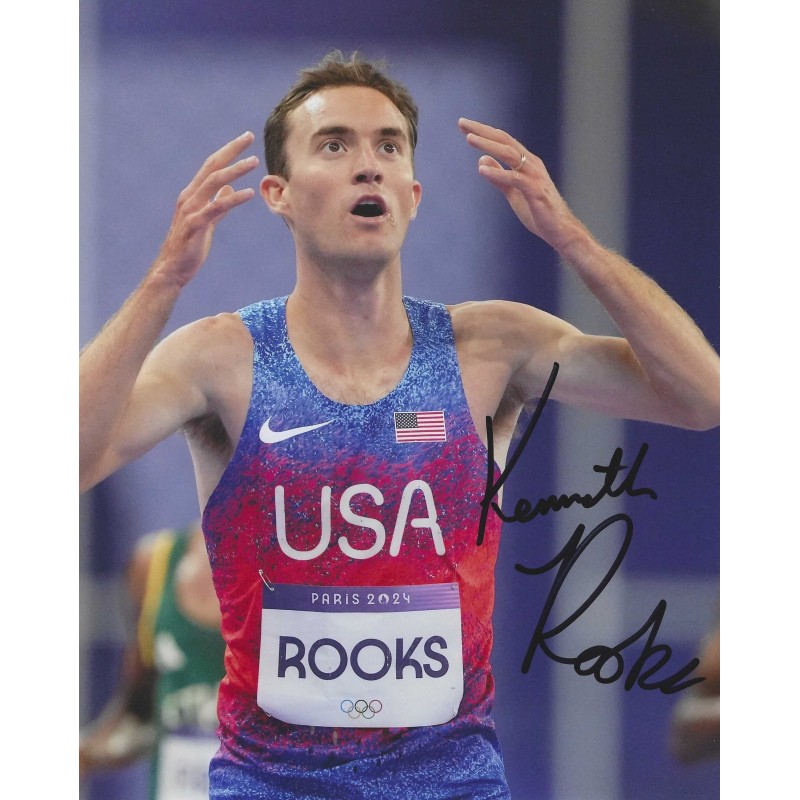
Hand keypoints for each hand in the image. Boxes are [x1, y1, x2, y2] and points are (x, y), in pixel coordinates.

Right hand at [153, 131, 258, 286]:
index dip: (228, 151)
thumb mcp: (207, 221)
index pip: (211, 166)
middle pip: (212, 166)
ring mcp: (191, 209)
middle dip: (231, 150)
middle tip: (249, 136)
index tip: (244, 139)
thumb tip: (230, 189)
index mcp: (193, 194)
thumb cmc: (189, 246)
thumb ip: (218, 204)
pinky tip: (249, 193)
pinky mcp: (196, 224)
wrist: (172, 269)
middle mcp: (190, 196)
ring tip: (254, 162)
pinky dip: (233, 198)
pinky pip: (217, 207)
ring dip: (235, 170)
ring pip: (213, 182)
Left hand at [458, 118, 584, 252]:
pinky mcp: (535, 191)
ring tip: (469, 139)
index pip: (503, 141)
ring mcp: (534, 176)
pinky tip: (482, 170)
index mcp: (526, 162)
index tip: (464, 126)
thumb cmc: (538, 211)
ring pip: (509, 154)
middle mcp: (531, 164)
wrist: (560, 230)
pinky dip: (498, 172)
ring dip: (488, 145)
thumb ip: (499, 178)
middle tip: (462, 123)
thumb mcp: (513, 192)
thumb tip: (482, 161)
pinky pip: (515, 178)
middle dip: (483, 131)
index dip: (484, 132)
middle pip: (505, 141)